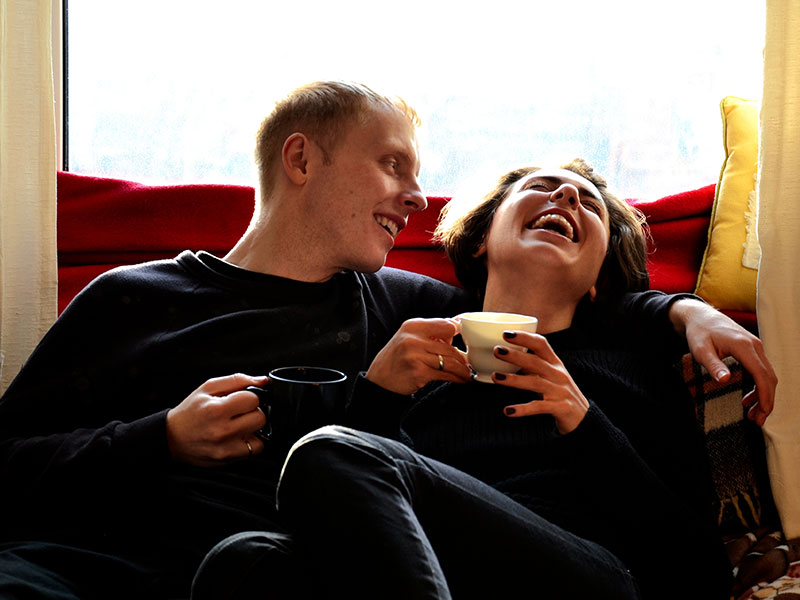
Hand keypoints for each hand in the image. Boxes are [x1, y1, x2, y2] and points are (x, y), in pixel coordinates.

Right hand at [166, 373, 268, 465]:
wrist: (171, 438)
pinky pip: (254, 451)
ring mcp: (226, 448)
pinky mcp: (228, 460)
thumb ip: (237, 380)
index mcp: (217, 409)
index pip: (253, 399)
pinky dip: (250, 443)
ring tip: (238, 425)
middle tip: (239, 413)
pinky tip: (238, 437)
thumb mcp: (208, 388)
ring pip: (261, 436)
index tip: (240, 399)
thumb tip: (263, 380)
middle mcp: (222, 431)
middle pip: (260, 418)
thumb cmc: (189, 412)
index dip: (249, 397)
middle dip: (252, 412)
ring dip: (253, 429)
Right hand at [366, 318, 471, 394]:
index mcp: (413, 326)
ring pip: (450, 361)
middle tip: (468, 363)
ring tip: (467, 373)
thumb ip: (429, 332)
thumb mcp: (408, 338)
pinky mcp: (420, 372)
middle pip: (450, 346)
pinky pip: (446, 374)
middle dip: (462, 357)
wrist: (379, 381)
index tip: (465, 341)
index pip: (446, 325)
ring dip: (462, 369)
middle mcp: (414, 338)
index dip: (457, 333)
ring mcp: (416, 355)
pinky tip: (461, 380)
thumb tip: (455, 326)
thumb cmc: (396, 359)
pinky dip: (457, 378)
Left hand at [492, 331, 588, 434]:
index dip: (524, 338)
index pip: (541, 344)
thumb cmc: (560, 393)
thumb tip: (507, 354)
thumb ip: (532, 366)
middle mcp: (558, 375)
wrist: (583, 417)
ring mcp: (559, 391)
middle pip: (536, 362)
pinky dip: (523, 409)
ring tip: (496, 377)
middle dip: (515, 355)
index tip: (506, 333)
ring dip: (514, 380)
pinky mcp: (559, 408)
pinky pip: (539, 407)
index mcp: (555, 363)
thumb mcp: (550, 375)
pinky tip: (508, 411)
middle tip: (497, 350)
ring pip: (535, 383)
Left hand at [669, 299, 776, 425]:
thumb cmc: (699, 333)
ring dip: (763, 395)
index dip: (764, 396)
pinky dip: (758, 386)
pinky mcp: (753, 349)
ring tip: (751, 413)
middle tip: (756, 420)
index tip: (761, 413)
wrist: (701, 316)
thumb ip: (713, 365)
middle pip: (769, 377)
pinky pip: (761, 370)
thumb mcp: (700, 350)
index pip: (762, 375)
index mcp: (743, 346)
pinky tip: (748, 398)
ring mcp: (756, 347)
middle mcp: (755, 346)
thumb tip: (725, 380)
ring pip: (767, 375)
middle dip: (766, 401)